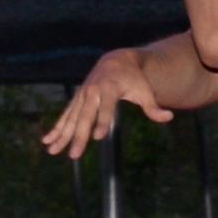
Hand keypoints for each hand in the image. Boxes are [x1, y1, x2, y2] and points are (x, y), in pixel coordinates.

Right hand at [41, 47, 171, 153]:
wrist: (115, 61)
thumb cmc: (133, 79)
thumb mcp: (144, 91)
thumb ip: (153, 106)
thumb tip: (169, 116)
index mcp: (110, 88)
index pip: (106, 108)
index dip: (103, 122)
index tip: (98, 137)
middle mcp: (93, 92)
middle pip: (85, 117)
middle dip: (78, 136)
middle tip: (74, 155)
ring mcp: (83, 96)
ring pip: (70, 118)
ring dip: (61, 135)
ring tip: (52, 151)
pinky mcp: (77, 99)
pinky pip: (65, 116)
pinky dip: (56, 128)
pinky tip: (48, 141)